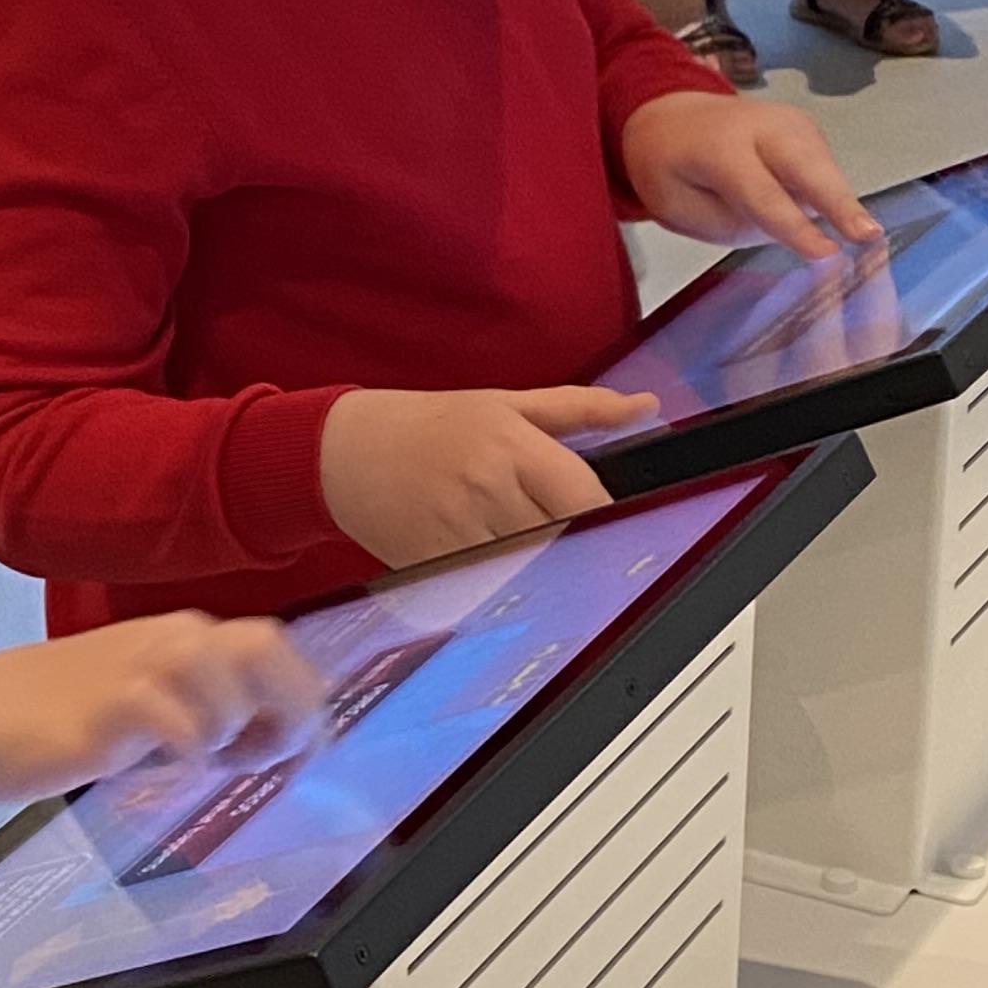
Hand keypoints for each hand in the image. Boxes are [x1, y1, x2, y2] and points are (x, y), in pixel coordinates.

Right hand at [0, 616, 326, 802]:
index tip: (298, 748)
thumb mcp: (139, 707)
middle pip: (266, 647)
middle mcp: (165, 641)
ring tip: (212, 760)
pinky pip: (176, 720)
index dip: (300, 697)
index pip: (271, 645)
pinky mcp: (106, 707)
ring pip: (228, 672)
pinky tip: (172, 767)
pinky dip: (189, 747)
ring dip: (235, 726)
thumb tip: (262, 737)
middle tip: (269, 756)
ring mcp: (134, 669)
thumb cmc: (53, 720)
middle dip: (288, 706)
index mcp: (176, 638)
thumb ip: (195, 710)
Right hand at [318, 387, 653, 567]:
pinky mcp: (433, 564)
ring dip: (541, 567)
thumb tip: (644, 409)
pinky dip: (500, 582)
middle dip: (576, 543)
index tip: (615, 523)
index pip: (585, 497)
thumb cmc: (425, 425)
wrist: (343, 451)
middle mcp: (486, 488)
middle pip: (562, 538)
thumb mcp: (504, 402)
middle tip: (580, 544)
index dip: (608, 516)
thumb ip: (581, 408)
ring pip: (529, 568)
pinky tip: (495, 566)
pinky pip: (486, 585)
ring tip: (534, 554)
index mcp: (511, 443)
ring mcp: (458, 531)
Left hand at [623, 88, 881, 261]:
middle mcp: (761, 126)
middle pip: (807, 167)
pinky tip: (844, 222)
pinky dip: (834, 195)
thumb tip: (794, 232)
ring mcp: (790, 122)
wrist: (673, 115)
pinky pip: (826, 168)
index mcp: (718, 146)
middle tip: (869, 237)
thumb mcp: (678, 206)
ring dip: (842, 204)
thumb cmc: (670, 166)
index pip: (762, 193)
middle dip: (839, 202)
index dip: (794, 226)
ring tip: (865, 240)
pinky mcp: (808, 130)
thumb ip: (732, 223)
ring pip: (825, 167)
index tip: (826, 253)